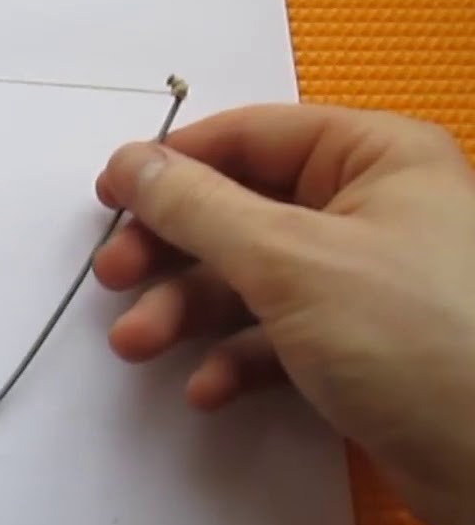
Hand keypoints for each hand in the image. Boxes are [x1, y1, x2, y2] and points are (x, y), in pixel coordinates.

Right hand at [93, 103, 474, 524]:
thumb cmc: (417, 338)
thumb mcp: (290, 260)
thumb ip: (199, 208)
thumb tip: (130, 162)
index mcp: (375, 158)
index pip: (251, 137)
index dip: (174, 164)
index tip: (108, 195)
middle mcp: (371, 210)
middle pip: (240, 212)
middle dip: (170, 253)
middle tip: (112, 279)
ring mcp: (364, 282)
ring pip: (249, 280)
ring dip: (187, 313)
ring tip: (137, 346)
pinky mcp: (360, 349)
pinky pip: (277, 337)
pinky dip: (235, 359)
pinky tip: (210, 387)